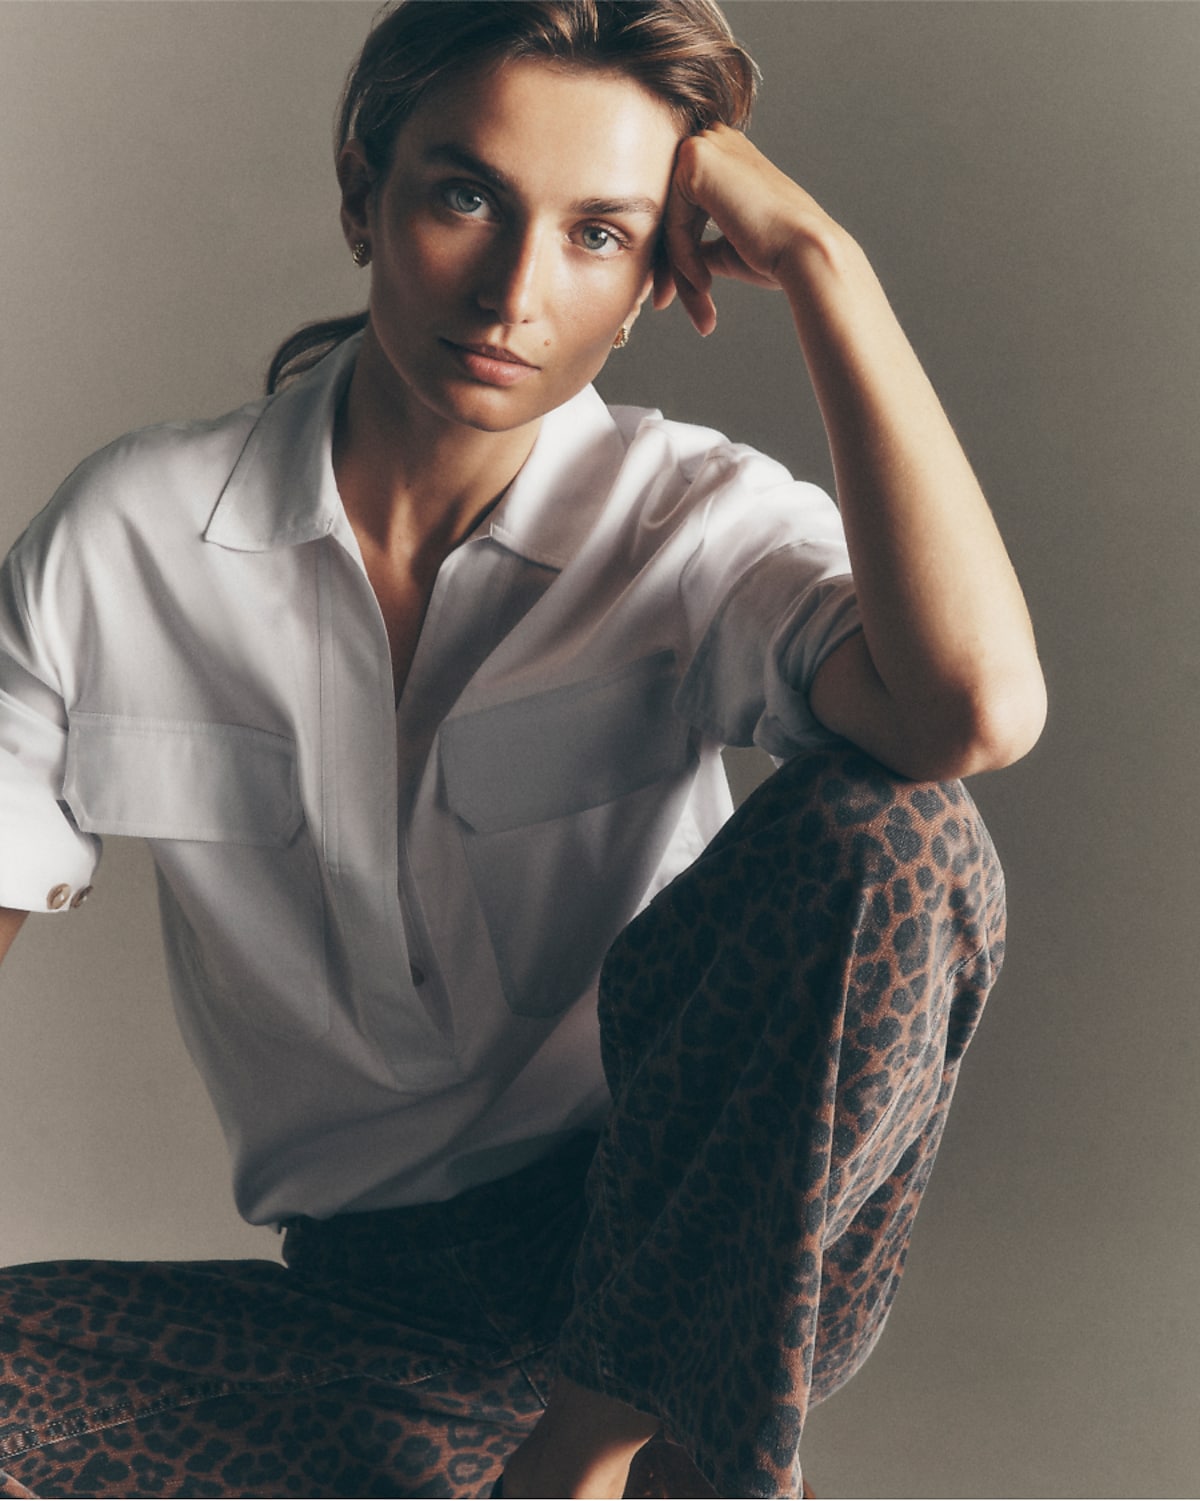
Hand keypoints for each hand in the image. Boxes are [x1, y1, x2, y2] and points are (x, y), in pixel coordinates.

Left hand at [654, 124, 845, 335]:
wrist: (806, 250)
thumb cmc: (777, 253)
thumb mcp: (727, 248)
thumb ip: (699, 247)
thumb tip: (675, 260)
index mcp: (726, 156)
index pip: (683, 209)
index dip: (680, 256)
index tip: (679, 296)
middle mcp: (714, 140)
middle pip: (672, 213)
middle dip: (672, 267)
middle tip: (670, 307)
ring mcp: (704, 144)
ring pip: (670, 221)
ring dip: (679, 272)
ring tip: (700, 309)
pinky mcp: (695, 160)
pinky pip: (673, 221)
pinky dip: (684, 258)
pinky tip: (705, 284)